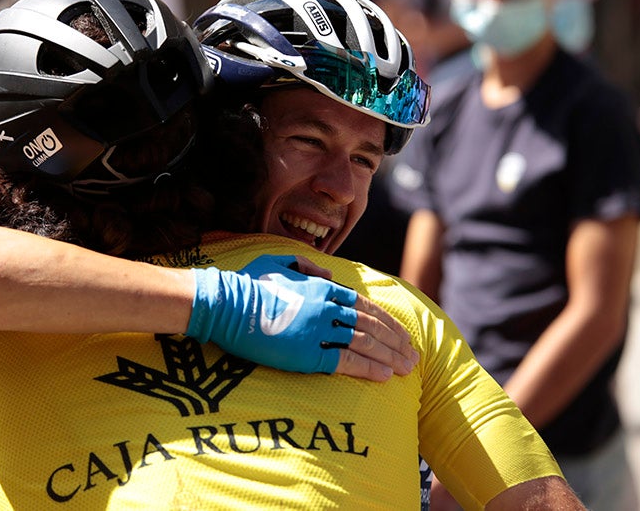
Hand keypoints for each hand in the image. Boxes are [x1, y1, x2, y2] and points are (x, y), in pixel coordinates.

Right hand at [188, 255, 417, 379]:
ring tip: (405, 369)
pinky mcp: (306, 353)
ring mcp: (318, 330)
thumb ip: (308, 266)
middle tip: (412, 356)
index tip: (401, 334)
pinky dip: (367, 368)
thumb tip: (328, 275)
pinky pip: (344, 362)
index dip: (387, 322)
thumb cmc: (249, 284)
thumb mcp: (280, 262)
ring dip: (389, 357)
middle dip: (396, 342)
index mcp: (323, 287)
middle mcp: (327, 307)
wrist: (227, 305)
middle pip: (371, 326)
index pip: (365, 306)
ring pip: (364, 344)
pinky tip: (384, 376)